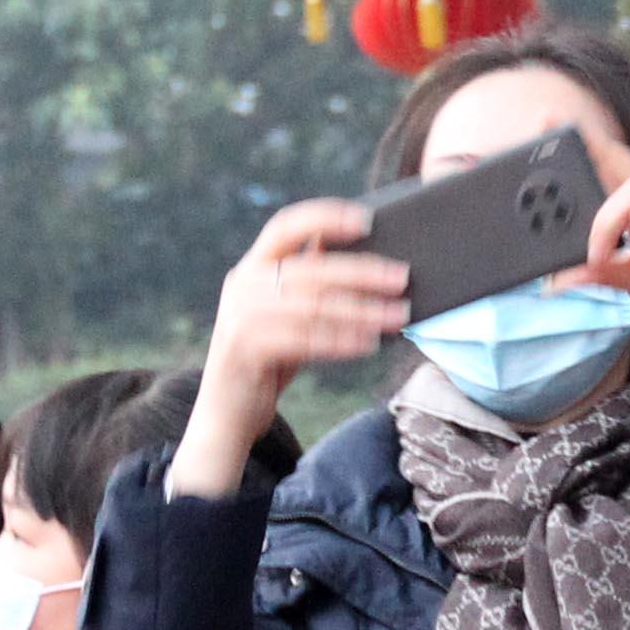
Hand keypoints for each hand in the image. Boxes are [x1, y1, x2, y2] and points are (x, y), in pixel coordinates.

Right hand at [178, 198, 405, 499]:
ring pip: (313, 306)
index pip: (287, 225)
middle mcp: (243, 284)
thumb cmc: (268, 359)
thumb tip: (370, 266)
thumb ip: (309, 286)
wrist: (226, 413)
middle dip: (362, 271)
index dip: (325, 216)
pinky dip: (341, 340)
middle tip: (403, 277)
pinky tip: (370, 343)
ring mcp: (240, 317)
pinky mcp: (246, 350)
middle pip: (311, 269)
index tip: (367, 219)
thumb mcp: (285, 314)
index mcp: (253, 267)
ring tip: (399, 315)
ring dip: (362, 310)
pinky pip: (305, 340)